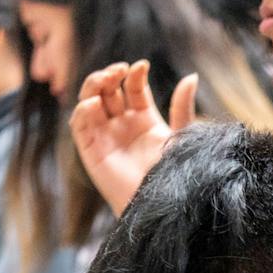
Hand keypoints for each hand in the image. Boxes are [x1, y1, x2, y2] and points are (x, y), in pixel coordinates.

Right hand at [69, 59, 198, 216]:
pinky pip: (80, 125)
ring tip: (106, 79)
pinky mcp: (92, 152)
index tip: (142, 66)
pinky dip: (83, 110)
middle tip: (120, 70)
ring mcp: (106, 137)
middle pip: (109, 90)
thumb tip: (192, 77)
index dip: (134, 74)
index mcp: (145, 120)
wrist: (162, 206)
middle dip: (111, 75)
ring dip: (94, 85)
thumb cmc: (174, 176)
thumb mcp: (181, 138)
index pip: (133, 87)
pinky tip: (94, 104)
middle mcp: (123, 126)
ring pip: (91, 101)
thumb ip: (182, 108)